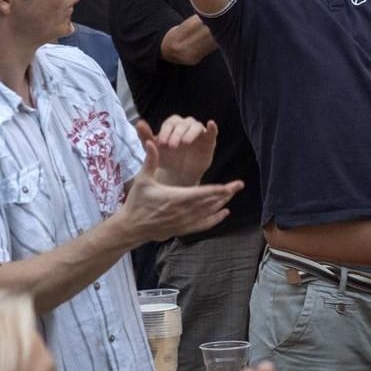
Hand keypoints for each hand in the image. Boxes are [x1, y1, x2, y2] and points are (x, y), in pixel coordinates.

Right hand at [117, 135, 241, 242]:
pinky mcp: (182, 229)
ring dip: (221, 203)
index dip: (220, 189)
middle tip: (239, 186)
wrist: (131, 227)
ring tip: (232, 194)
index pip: (203, 193)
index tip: (233, 184)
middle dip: (226, 193)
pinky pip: (203, 225)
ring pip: (208, 212)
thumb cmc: (137, 202)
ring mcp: (183, 222)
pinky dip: (215, 219)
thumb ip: (150, 160)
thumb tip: (152, 141)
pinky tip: (224, 213)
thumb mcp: (143, 179)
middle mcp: (183, 211)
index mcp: (175, 197)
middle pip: (210, 202)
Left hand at [142, 115, 217, 185]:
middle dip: (176, 134)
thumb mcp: (154, 150)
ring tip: (185, 143)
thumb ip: (146, 136)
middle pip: (182, 124)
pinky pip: (212, 131)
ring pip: (195, 126)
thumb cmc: (167, 159)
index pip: (170, 123)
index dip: (165, 132)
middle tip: (171, 146)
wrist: (180, 174)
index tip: (160, 143)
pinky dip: (212, 127)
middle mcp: (186, 125)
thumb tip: (139, 122)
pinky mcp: (209, 140)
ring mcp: (198, 132)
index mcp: (173, 125)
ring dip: (190, 133)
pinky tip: (211, 124)